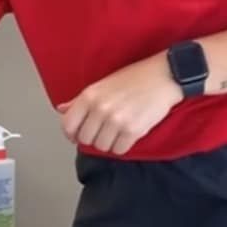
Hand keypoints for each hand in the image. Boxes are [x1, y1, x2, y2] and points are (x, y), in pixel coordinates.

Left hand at [57, 55, 180, 154]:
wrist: (164, 76)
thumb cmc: (135, 78)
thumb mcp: (103, 84)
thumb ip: (80, 100)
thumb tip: (62, 109)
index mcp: (90, 96)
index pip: (68, 125)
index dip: (71, 134)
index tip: (77, 135)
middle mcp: (101, 109)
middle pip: (85, 139)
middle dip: (92, 138)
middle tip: (102, 132)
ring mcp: (117, 121)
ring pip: (101, 147)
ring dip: (108, 143)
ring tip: (116, 132)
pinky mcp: (133, 131)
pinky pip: (119, 150)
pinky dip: (122, 146)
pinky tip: (126, 135)